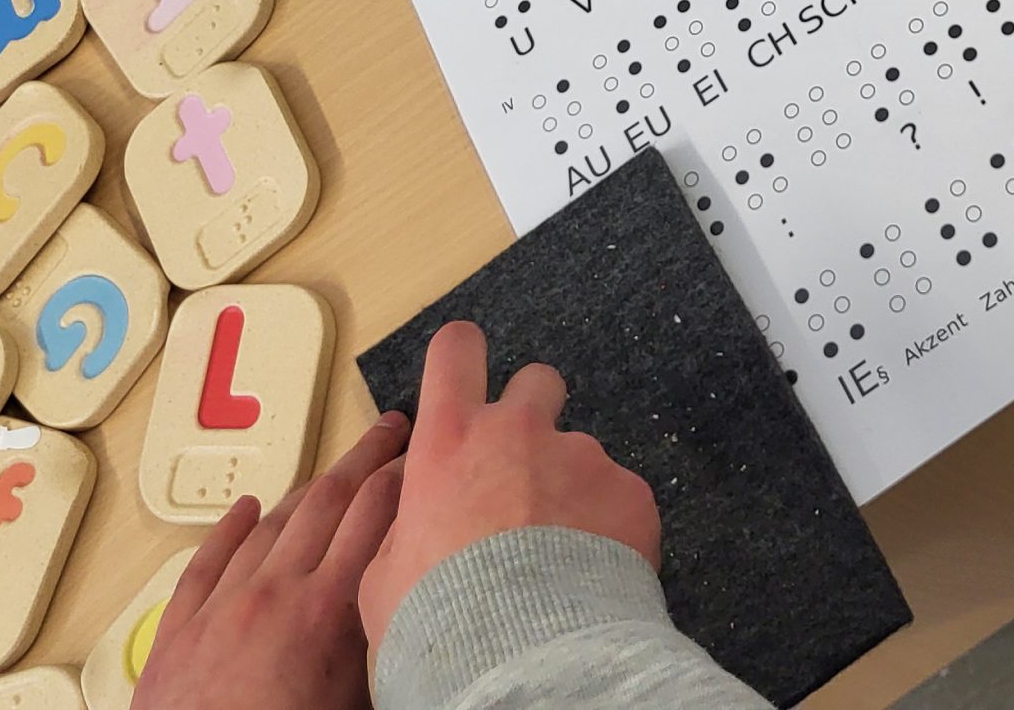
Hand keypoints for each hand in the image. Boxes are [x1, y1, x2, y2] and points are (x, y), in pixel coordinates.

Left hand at [135, 412, 410, 709]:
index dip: (402, 475)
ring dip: (308, 488)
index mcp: (324, 613)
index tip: (423, 450)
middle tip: (390, 430)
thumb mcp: (359, 702)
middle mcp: (272, 595)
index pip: (373, 517)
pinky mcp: (178, 632)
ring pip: (271, 525)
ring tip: (334, 469)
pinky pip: (207, 563)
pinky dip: (230, 530)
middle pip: (327, 503)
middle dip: (365, 459)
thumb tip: (424, 620)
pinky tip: (247, 509)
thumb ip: (387, 650)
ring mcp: (220, 609)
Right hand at [359, 322, 659, 658]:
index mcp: (451, 441)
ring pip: (580, 451)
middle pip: (537, 380)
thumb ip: (403, 527)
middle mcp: (518, 431)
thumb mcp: (383, 576)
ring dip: (572, 486)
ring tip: (561, 554)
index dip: (462, 355)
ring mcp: (582, 456)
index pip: (456, 350)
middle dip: (533, 414)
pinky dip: (610, 526)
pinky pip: (620, 496)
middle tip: (524, 472)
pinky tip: (594, 573)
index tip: (466, 372)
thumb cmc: (442, 623)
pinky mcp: (630, 492)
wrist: (523, 663)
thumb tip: (416, 519)